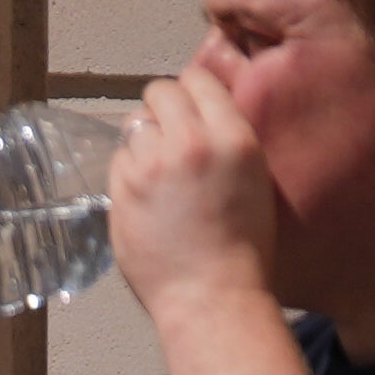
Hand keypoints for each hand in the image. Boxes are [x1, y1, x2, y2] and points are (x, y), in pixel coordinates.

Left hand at [110, 64, 279, 313]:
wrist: (212, 296)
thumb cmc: (244, 247)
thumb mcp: (255, 178)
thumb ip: (227, 139)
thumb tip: (200, 114)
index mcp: (233, 136)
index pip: (199, 79)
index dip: (192, 90)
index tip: (191, 104)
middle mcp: (190, 141)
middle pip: (160, 92)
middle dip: (163, 107)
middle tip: (169, 133)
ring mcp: (151, 165)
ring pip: (135, 123)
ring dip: (143, 138)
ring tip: (157, 167)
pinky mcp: (122, 190)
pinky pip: (119, 159)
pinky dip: (128, 168)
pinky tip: (145, 193)